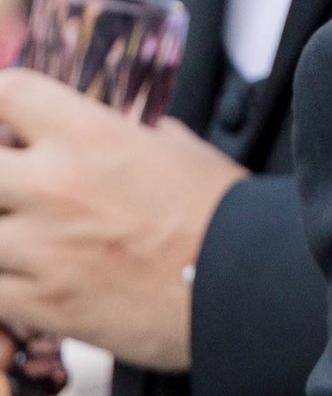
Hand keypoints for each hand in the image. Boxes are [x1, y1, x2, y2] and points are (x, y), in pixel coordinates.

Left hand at [0, 71, 242, 369]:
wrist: (244, 287)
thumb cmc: (222, 217)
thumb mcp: (179, 149)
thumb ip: (132, 134)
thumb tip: (118, 128)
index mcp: (89, 135)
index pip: (7, 92)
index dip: (1, 103)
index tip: (9, 122)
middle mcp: (54, 184)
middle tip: (17, 186)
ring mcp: (42, 246)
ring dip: (1, 231)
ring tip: (21, 235)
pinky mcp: (43, 303)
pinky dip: (2, 282)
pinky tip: (24, 277)